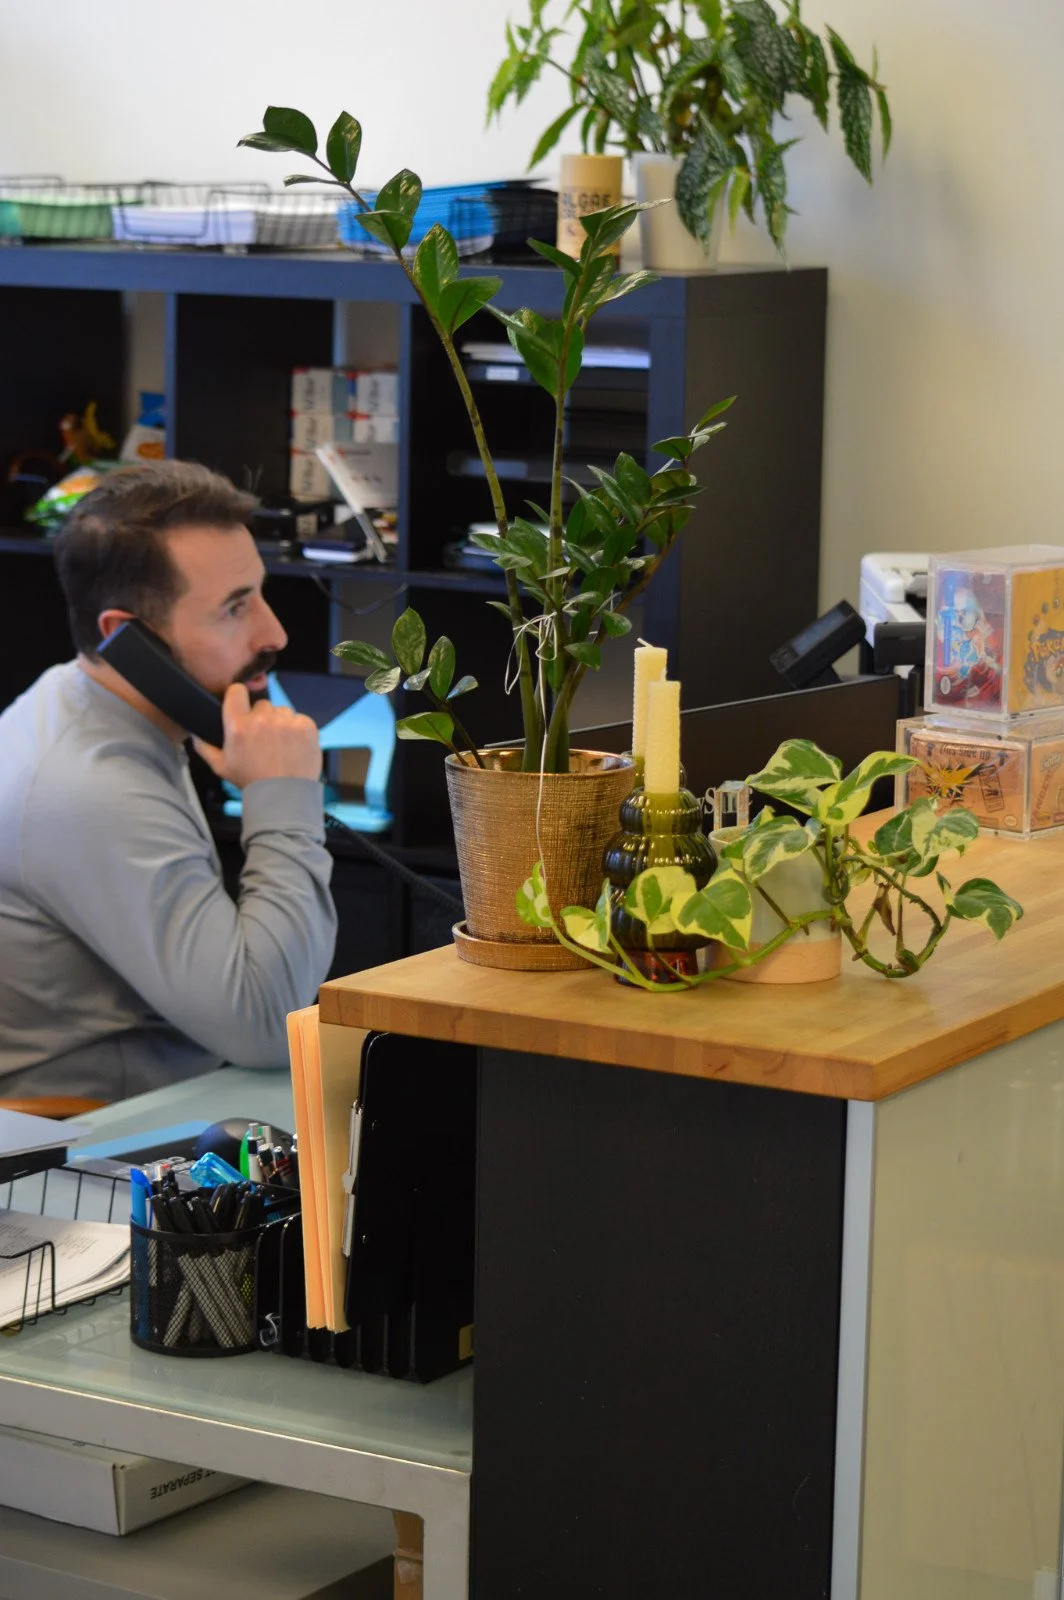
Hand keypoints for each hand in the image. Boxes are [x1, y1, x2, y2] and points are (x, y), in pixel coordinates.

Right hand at [193, 683, 321, 787]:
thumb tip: (196, 734)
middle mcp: (262, 720)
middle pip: (262, 704)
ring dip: (281, 723)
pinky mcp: (305, 726)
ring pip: (282, 711)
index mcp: (238, 726)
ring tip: (280, 745)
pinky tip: (294, 746)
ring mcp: (286, 722)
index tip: (241, 704)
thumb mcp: (221, 767)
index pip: (236, 691)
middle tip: (264, 738)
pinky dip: (298, 730)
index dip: (238, 696)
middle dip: (262, 718)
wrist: (283, 796)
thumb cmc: (252, 782)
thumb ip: (205, 748)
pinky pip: (300, 719)